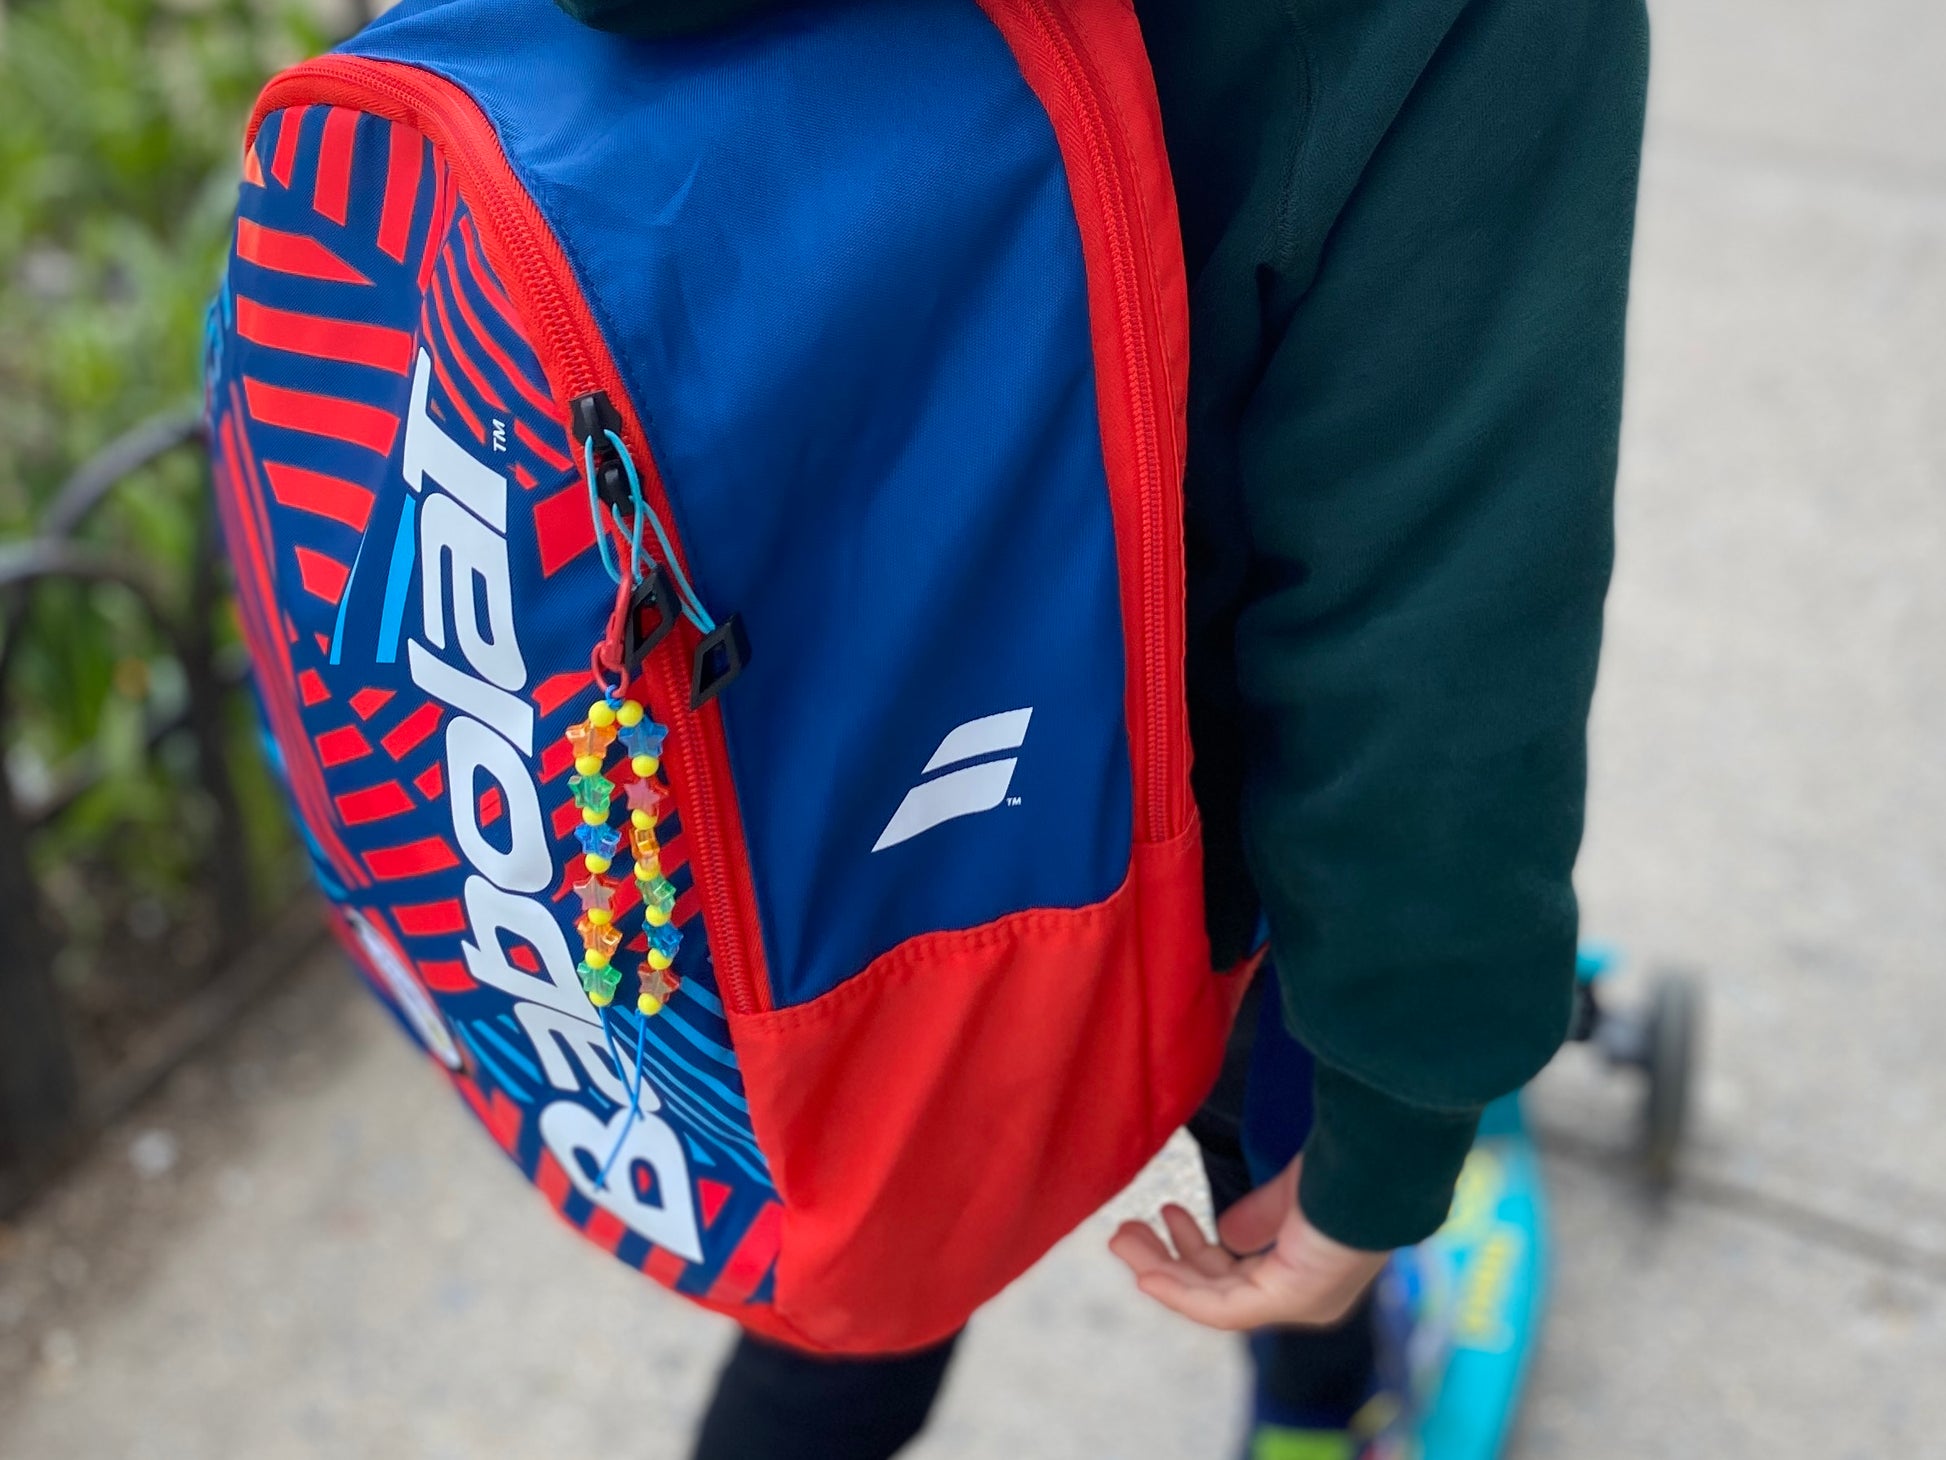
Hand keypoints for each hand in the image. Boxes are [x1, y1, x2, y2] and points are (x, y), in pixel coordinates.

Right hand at [1108, 1154, 1386, 1330]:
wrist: (1375, 1163)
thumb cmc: (1348, 1169)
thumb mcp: (1294, 1193)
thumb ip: (1262, 1214)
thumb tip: (1225, 1234)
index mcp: (1310, 1270)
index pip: (1242, 1275)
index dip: (1196, 1250)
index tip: (1166, 1215)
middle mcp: (1306, 1297)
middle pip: (1220, 1289)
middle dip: (1168, 1261)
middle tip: (1125, 1233)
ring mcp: (1298, 1304)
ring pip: (1212, 1300)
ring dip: (1161, 1272)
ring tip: (1122, 1238)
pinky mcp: (1287, 1300)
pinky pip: (1219, 1308)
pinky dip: (1178, 1291)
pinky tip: (1146, 1273)